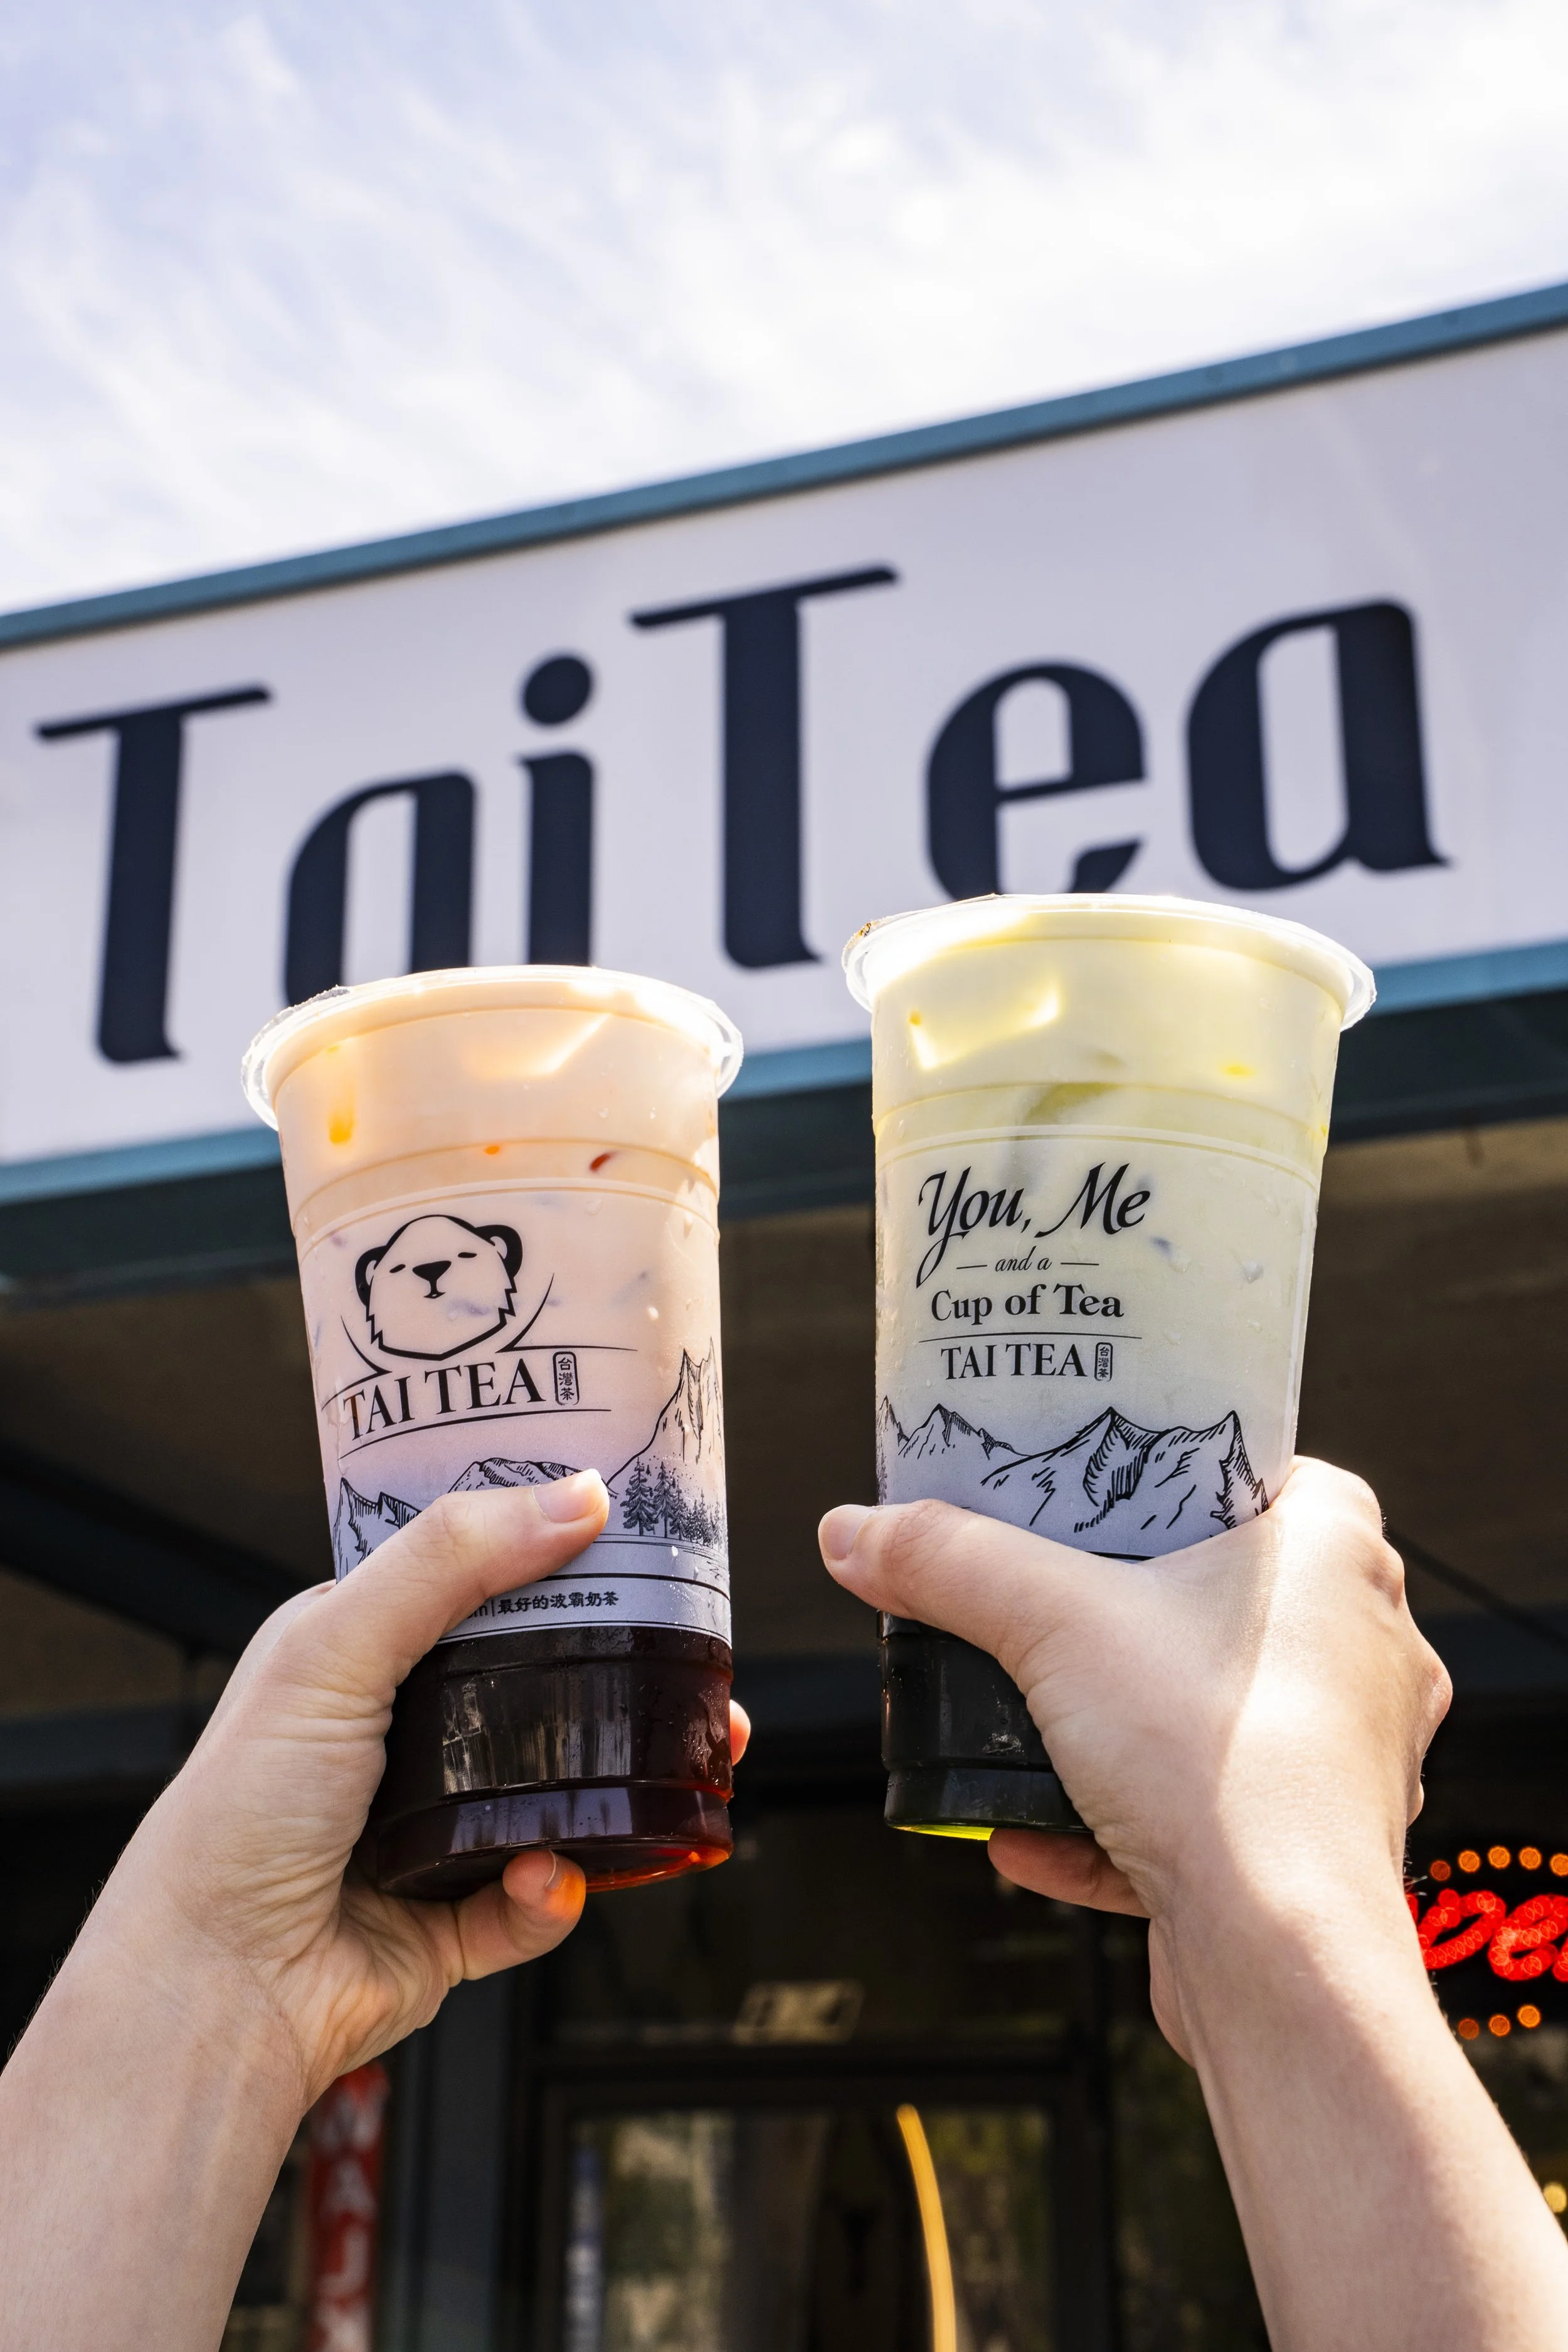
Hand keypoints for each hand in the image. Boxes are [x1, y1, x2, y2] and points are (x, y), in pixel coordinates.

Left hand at [0, 1468, 750, 2350]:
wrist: (213, 1993)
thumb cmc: (234, 1819)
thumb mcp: (331, 1649)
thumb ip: (448, 1563)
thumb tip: (569, 1499)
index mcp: (353, 1656)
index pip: (467, 1579)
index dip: (540, 1552)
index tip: (621, 1532)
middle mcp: (393, 1739)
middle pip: (531, 1684)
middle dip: (612, 1674)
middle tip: (681, 1657)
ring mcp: (427, 1832)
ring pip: (553, 1793)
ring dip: (611, 1786)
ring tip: (668, 1767)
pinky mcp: (449, 1923)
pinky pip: (535, 1899)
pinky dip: (551, 1893)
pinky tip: (542, 1879)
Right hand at [820, 1460, 1448, 2057]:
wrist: (1280, 1953)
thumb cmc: (1228, 1767)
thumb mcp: (1048, 1621)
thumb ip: (946, 1562)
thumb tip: (860, 1531)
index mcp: (1337, 1550)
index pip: (1252, 1469)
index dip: (1167, 1468)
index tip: (1092, 1478)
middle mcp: (1361, 1643)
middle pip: (1217, 1592)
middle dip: (1117, 1607)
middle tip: (1041, 1596)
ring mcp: (1343, 1750)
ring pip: (1208, 1707)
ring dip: (1109, 1723)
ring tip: (1025, 1723)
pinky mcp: (1309, 1843)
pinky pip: (1201, 1808)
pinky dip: (1116, 1817)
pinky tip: (1028, 1832)